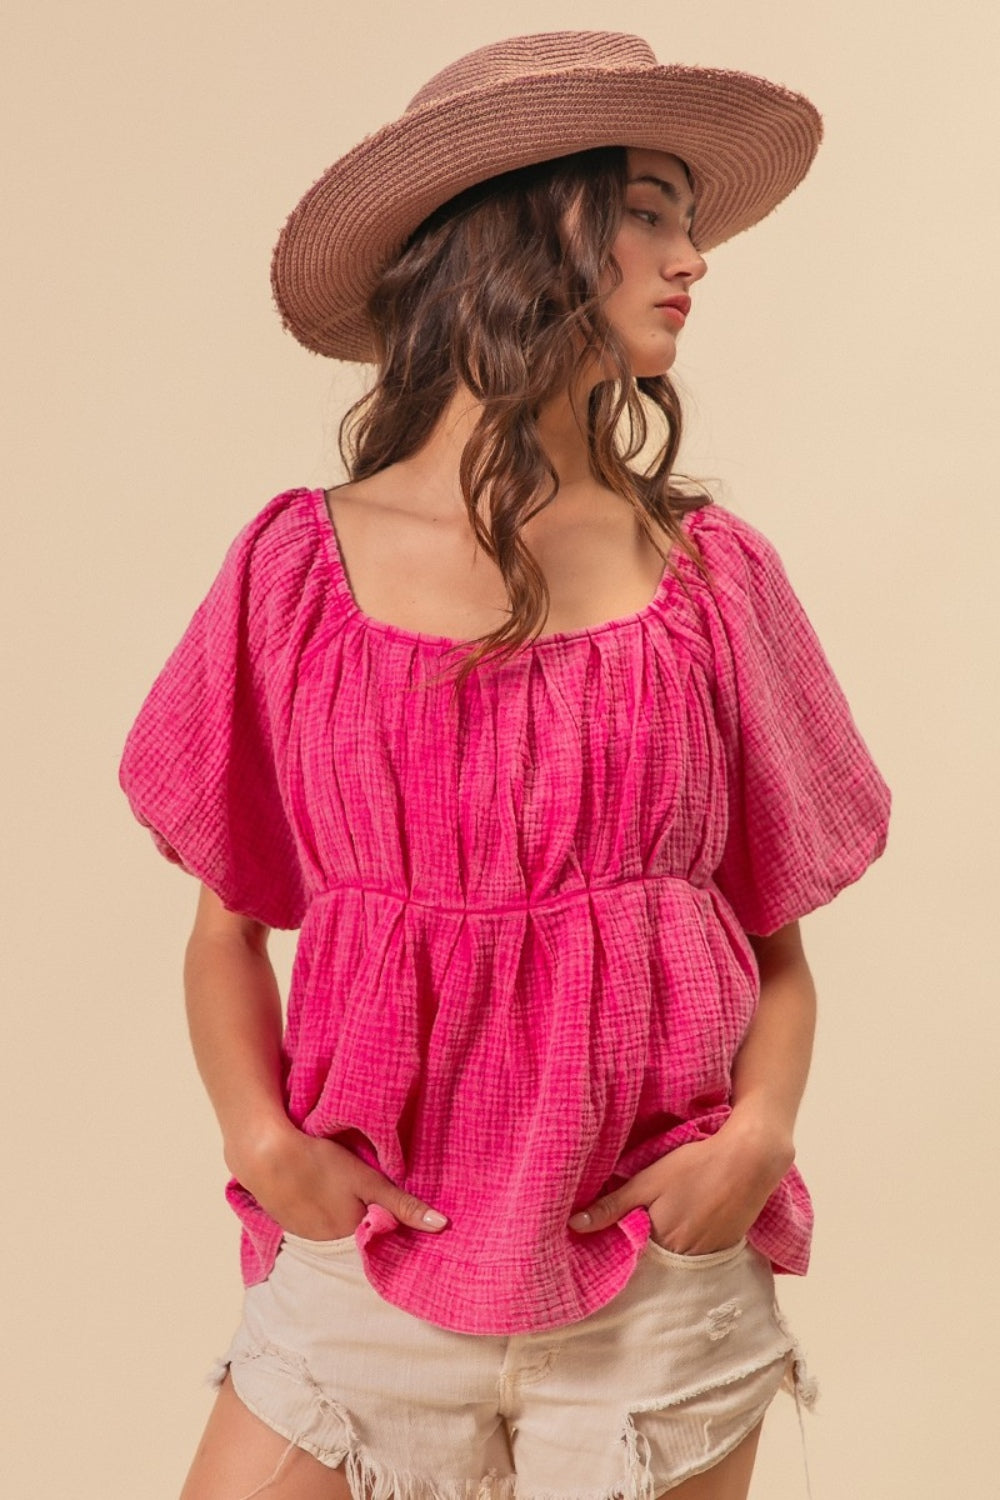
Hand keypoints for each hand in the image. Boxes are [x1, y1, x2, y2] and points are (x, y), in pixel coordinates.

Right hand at [226, 1122, 448, 1240]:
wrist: (265, 1155)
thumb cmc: (321, 1163)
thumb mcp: (368, 1181)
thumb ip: (403, 1205)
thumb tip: (442, 1225)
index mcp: (351, 1234)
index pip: (378, 1235)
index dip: (387, 1220)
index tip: (393, 1206)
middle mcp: (328, 1243)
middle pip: (355, 1232)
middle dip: (362, 1216)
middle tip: (361, 1189)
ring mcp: (304, 1235)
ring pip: (332, 1227)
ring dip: (338, 1213)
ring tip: (337, 1187)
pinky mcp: (287, 1222)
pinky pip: (311, 1221)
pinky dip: (317, 1208)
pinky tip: (316, 1188)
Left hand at [568, 1125, 793, 1254]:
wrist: (749, 1161)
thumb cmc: (695, 1166)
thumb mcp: (648, 1181)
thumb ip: (613, 1206)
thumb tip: (575, 1225)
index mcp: (660, 1242)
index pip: (630, 1261)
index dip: (618, 1251)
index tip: (603, 1247)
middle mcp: (684, 1258)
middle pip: (654, 1263)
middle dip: (640, 1254)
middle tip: (629, 1236)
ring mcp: (707, 1256)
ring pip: (676, 1261)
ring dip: (665, 1252)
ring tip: (659, 1229)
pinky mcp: (724, 1248)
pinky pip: (697, 1256)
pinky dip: (687, 1246)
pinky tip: (685, 1226)